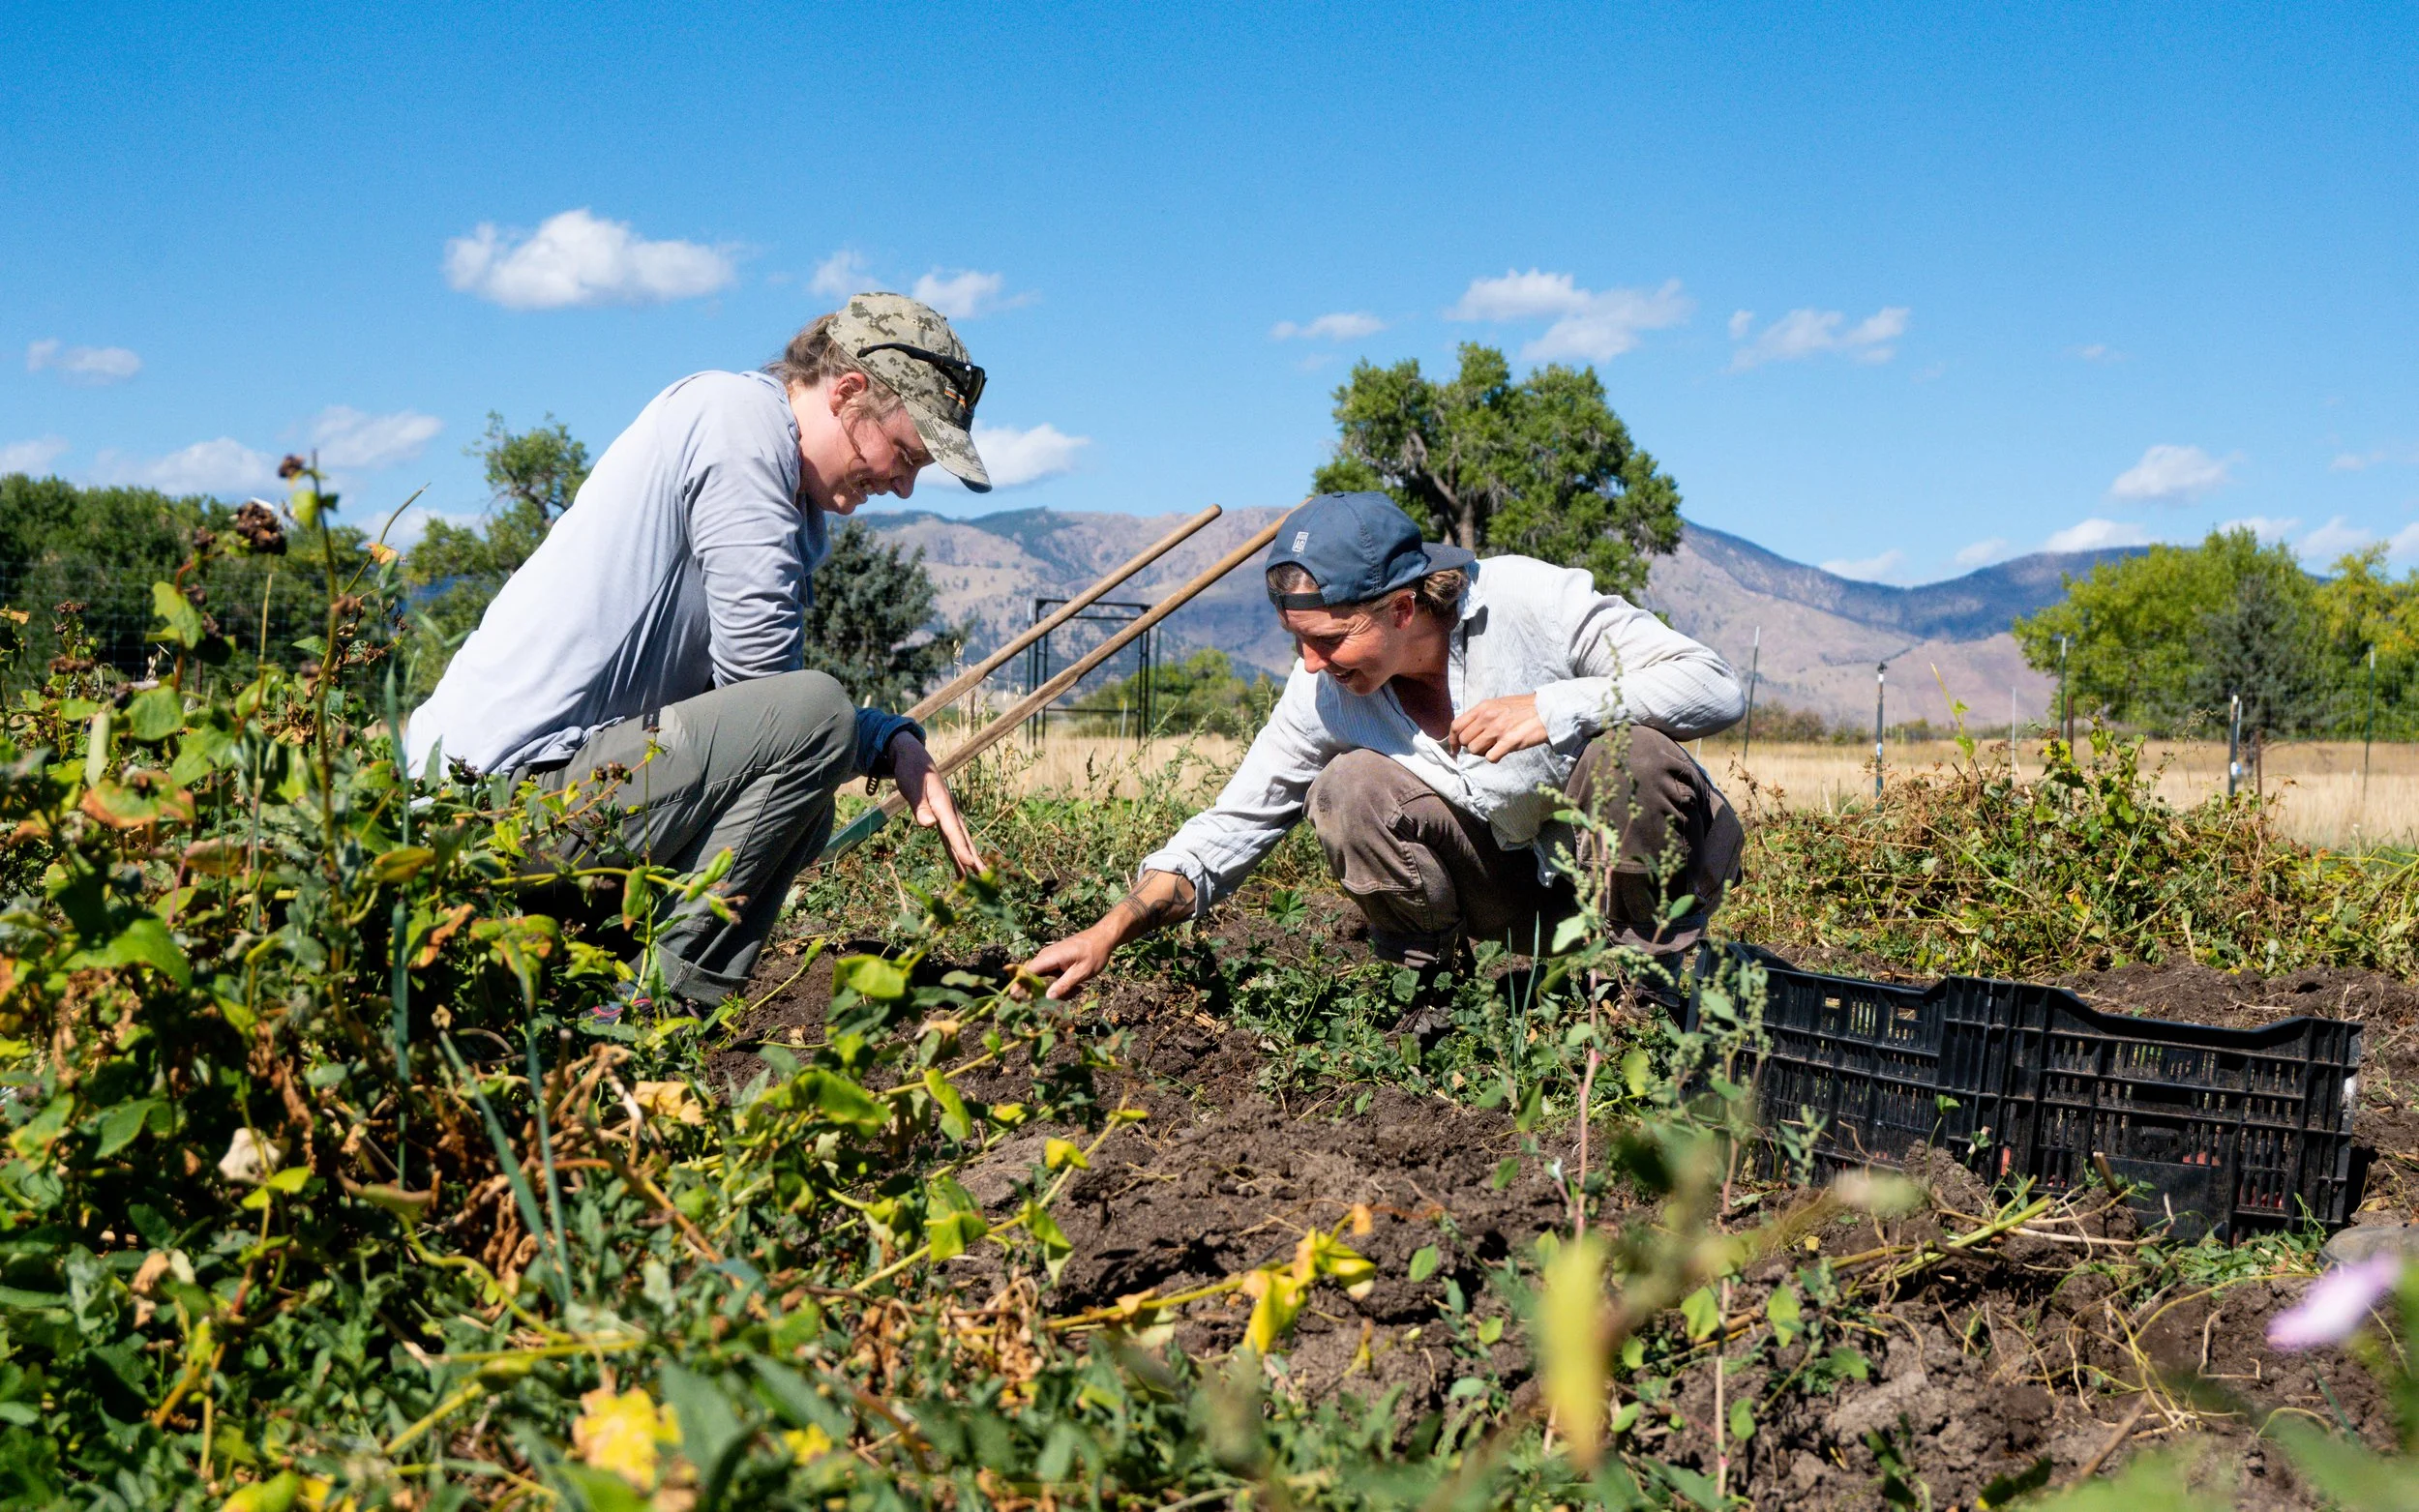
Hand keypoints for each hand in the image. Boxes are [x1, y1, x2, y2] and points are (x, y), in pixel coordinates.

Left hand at [886, 731, 983, 874]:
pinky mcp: (943, 819)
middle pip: (964, 838)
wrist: (916, 761)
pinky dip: (958, 853)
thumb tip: (928, 824)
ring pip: (961, 840)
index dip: (961, 847)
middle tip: (985, 876)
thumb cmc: (913, 773)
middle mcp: (950, 811)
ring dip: (968, 859)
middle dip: (974, 858)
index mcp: (943, 804)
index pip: (953, 829)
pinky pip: (952, 840)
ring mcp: (948, 815)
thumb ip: (920, 806)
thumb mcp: (912, 787)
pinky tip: (961, 868)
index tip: (969, 864)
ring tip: (978, 878)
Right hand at [1015, 870, 1193, 1000]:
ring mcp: (1052, 959)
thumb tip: (1047, 997)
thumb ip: (1065, 985)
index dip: (1017, 988)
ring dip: (1060, 991)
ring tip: (1080, 988)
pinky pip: (1056, 982)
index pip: (1023, 973)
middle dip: (1045, 994)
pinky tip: (1081, 986)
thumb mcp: (1085, 971)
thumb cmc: (1100, 950)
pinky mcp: (1059, 963)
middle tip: (1068, 994)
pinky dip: (1066, 987)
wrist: (1112, 932)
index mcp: (1049, 955)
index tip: (1021, 1002)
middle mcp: (1046, 956)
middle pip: (1033, 982)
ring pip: (1046, 984)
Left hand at [1448, 693, 1547, 761]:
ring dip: (1482, 752)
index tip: (1455, 748)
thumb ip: (1482, 715)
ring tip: (1493, 747)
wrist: (1547, 710)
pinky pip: (1490, 757)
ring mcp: (1498, 729)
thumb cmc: (1522, 708)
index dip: (1452, 739)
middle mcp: (1488, 717)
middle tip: (1483, 745)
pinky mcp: (1510, 741)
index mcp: (1483, 707)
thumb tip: (1467, 730)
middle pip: (1464, 740)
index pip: (1456, 725)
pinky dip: (1494, 758)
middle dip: (1470, 746)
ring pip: (1474, 750)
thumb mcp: (1498, 704)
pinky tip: (1502, 752)